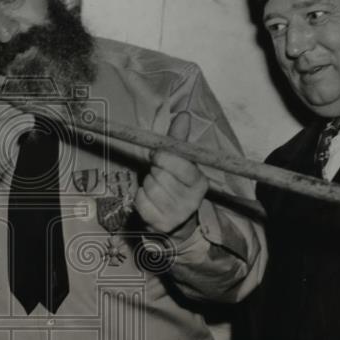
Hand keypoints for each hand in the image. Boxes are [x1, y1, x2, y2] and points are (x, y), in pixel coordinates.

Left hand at [134, 113, 207, 241]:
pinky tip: (149, 198)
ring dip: (147, 183)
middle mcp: (192, 201)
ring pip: (150, 187)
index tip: (157, 156)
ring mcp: (176, 215)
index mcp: (200, 182)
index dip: (164, 157)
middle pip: (161, 175)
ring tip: (155, 186)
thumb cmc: (176, 183)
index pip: (180, 164)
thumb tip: (183, 115)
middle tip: (158, 173)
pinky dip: (140, 197)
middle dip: (154, 170)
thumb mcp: (181, 161)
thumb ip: (179, 139)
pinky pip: (141, 202)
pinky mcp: (160, 224)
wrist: (175, 219)